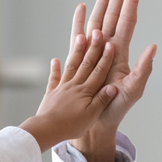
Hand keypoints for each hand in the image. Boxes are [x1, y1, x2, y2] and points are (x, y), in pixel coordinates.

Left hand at [20, 29, 116, 152]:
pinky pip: (54, 78)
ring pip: (71, 66)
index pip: (99, 71)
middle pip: (86, 63)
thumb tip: (114, 86)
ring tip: (80, 36)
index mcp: (86, 91)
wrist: (47, 129)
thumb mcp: (91, 115)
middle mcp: (75, 85)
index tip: (111, 44)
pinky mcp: (52, 93)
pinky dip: (55, 69)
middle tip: (97, 32)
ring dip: (76, 51)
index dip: (106, 58)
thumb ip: (102, 100)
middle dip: (93, 47)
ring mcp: (62, 87)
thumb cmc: (71, 125)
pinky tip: (55, 60)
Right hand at [69, 0, 156, 161]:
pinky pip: (78, 36)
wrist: (95, 121)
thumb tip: (153, 47)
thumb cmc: (115, 107)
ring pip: (97, 21)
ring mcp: (93, 52)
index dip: (131, 1)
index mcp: (120, 52)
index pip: (127, 20)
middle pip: (113, 15)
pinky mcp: (80, 59)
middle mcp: (107, 48)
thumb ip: (143, 69)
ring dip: (102, 3)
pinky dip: (79, 21)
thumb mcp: (133, 90)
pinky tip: (82, 8)